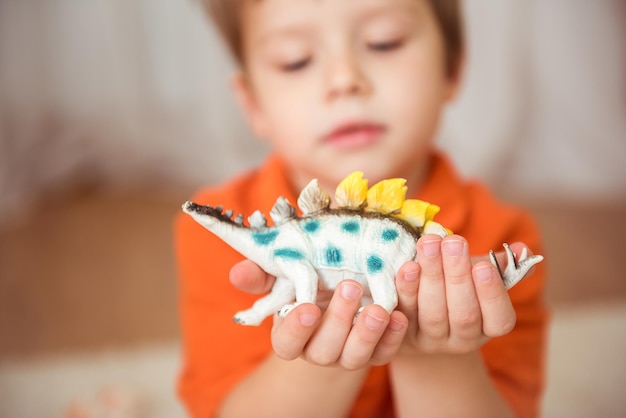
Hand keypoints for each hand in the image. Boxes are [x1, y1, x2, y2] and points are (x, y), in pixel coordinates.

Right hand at [229, 262, 408, 368]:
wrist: (338, 293)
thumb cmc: (304, 284)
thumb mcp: (281, 277)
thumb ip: (260, 276)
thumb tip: (237, 273)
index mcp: (290, 336)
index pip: (287, 342)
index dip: (296, 328)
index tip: (308, 306)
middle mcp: (317, 351)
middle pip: (325, 349)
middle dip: (338, 321)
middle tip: (350, 287)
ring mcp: (347, 355)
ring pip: (356, 356)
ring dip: (368, 333)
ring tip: (378, 308)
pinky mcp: (375, 353)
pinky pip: (385, 352)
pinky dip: (393, 337)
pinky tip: (400, 315)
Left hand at [394, 234, 520, 355]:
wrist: (420, 320)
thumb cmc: (456, 288)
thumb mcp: (478, 276)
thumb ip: (500, 264)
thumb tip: (521, 249)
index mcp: (489, 326)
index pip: (499, 318)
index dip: (492, 293)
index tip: (483, 265)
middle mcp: (463, 339)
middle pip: (463, 314)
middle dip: (457, 275)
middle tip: (452, 243)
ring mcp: (431, 341)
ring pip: (433, 313)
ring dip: (431, 276)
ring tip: (429, 244)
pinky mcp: (403, 336)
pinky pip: (405, 315)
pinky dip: (406, 291)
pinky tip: (407, 268)